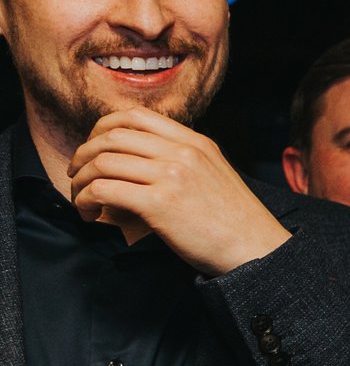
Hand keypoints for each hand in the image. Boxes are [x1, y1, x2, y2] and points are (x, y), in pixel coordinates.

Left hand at [69, 109, 289, 273]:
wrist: (256, 249)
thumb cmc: (234, 222)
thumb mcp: (213, 175)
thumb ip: (181, 161)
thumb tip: (136, 165)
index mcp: (196, 142)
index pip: (136, 116)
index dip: (103, 128)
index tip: (95, 149)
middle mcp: (183, 152)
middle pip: (112, 135)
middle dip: (84, 154)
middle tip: (78, 174)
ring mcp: (172, 176)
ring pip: (103, 161)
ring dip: (81, 180)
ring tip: (82, 199)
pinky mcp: (160, 203)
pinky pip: (105, 190)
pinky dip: (87, 200)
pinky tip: (90, 213)